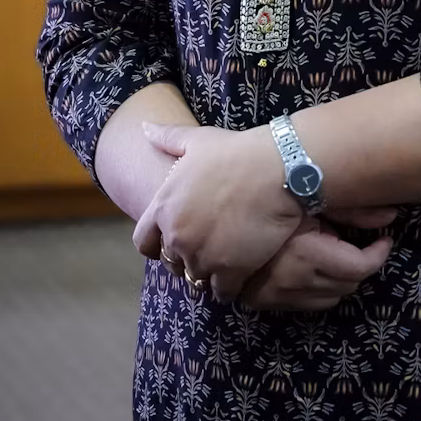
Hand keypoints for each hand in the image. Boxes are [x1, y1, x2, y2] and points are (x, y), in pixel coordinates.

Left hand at [133, 121, 302, 300]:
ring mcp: (202, 256)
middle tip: (208, 248)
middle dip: (186, 258)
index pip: (144, 243)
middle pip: (172, 264)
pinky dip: (231, 286)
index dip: (158, 245)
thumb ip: (167, 138)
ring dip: (209, 273)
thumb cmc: (238, 151)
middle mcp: (177, 236)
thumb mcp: (198, 140)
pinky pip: (222, 292)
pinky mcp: (229, 272)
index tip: (175, 241)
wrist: (278, 169)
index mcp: (164, 207)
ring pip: (196, 280)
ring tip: (227, 260)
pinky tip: (243, 270)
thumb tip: (143, 128)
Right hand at [240, 207, 395, 311]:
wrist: (220, 213)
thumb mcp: (312, 199)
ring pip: (331, 299)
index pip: (359, 268)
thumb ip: (354, 209)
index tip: (384, 241)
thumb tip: (393, 216)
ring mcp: (276, 296)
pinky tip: (315, 266)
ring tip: (335, 253)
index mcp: (305, 254)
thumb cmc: (271, 198)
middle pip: (348, 285)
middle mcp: (292, 282)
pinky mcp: (266, 303)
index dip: (378, 254)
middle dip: (361, 265)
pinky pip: (308, 304)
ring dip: (341, 279)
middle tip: (356, 243)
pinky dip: (320, 288)